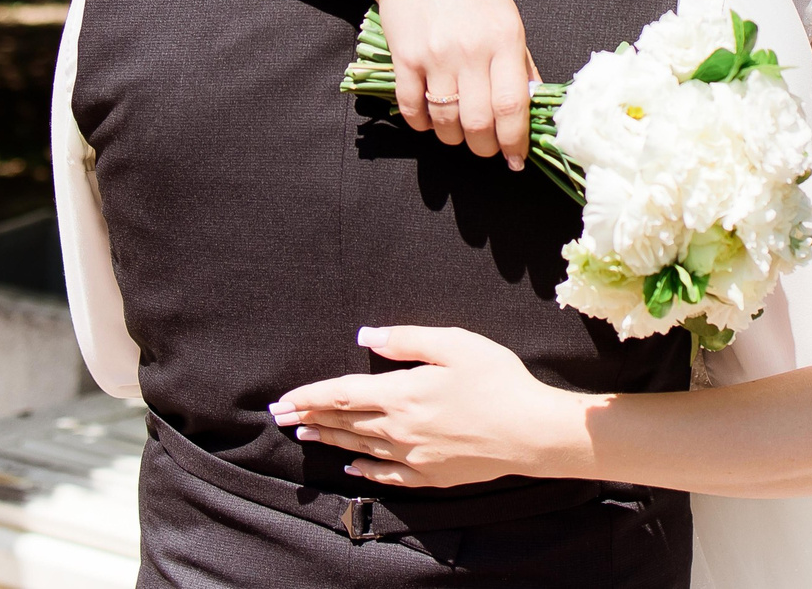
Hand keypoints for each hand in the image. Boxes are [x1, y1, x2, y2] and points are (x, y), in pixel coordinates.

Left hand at [271, 326, 590, 488]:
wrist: (530, 431)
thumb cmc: (496, 380)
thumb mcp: (453, 344)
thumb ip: (405, 339)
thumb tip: (365, 336)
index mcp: (400, 394)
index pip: (340, 395)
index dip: (308, 397)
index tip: (284, 400)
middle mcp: (398, 429)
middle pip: (343, 424)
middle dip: (309, 419)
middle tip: (281, 418)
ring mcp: (412, 456)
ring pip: (358, 449)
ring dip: (328, 441)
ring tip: (305, 436)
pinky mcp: (429, 475)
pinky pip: (385, 476)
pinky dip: (363, 471)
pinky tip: (350, 469)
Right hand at [369, 0, 539, 168]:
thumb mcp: (506, 16)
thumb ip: (520, 61)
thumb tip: (532, 106)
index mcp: (505, 38)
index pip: (513, 105)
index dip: (515, 140)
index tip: (515, 159)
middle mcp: (471, 49)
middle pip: (480, 122)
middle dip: (485, 148)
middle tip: (486, 150)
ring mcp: (435, 55)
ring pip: (446, 122)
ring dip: (454, 138)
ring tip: (458, 133)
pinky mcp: (404, 58)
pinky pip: (414, 109)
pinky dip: (423, 124)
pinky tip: (430, 120)